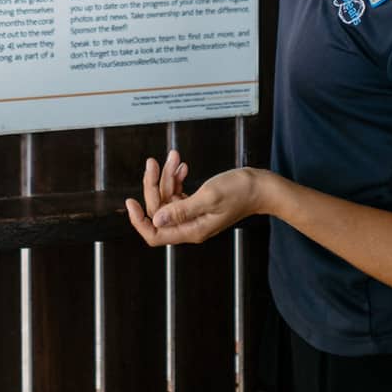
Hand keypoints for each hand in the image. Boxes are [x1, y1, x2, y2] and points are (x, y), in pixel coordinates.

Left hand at [125, 151, 266, 246]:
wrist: (261, 187)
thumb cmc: (240, 191)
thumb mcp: (209, 197)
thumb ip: (181, 209)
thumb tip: (157, 219)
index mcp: (191, 230)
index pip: (155, 234)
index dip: (139, 220)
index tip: (130, 202)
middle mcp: (190, 226)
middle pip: (159, 210)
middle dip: (154, 185)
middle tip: (154, 162)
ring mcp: (193, 215)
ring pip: (168, 198)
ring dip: (167, 177)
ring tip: (173, 157)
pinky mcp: (197, 204)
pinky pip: (178, 192)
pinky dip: (177, 178)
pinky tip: (182, 165)